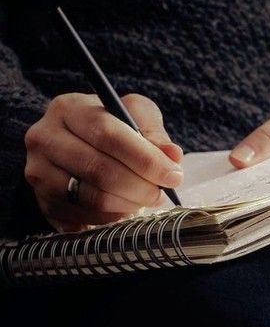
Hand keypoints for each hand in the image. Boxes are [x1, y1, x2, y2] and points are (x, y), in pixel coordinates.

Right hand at [24, 93, 183, 231]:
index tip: (173, 175)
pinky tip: (125, 207)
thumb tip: (172, 155)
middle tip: (161, 193)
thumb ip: (153, 132)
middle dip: (140, 186)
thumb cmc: (112, 129)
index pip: (108, 134)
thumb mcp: (134, 116)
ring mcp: (39, 173)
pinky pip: (85, 218)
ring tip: (146, 199)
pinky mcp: (44, 203)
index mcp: (68, 108)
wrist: (77, 147)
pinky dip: (113, 217)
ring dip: (129, 204)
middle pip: (99, 169)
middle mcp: (45, 138)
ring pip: (92, 197)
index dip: (144, 159)